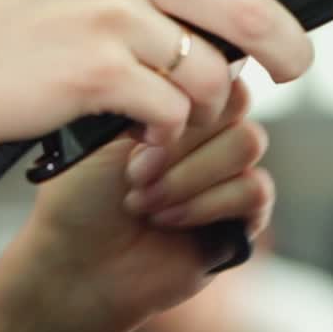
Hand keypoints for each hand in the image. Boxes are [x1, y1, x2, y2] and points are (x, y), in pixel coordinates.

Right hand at [0, 0, 332, 149]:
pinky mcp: (100, 66)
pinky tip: (131, 121)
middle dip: (289, 53)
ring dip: (202, 101)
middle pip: (255, 9)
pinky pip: (174, 110)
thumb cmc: (16, 11)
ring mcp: (113, 7)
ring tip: (161, 100)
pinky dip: (164, 128)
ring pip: (215, 72)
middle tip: (293, 70)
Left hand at [13, 79, 271, 331]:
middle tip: (134, 173)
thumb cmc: (81, 198)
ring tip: (145, 200)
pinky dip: (208, 203)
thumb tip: (197, 74)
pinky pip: (255, 189)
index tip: (139, 127)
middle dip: (180, 140)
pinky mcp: (245, 215)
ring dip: (190, 174)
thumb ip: (156, 96)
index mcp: (179, 102)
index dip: (182, 95)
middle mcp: (210, 131)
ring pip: (248, 142)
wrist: (77, 264)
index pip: (213, 66)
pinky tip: (169, 219)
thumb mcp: (106, 132)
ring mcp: (230, 171)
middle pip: (237, 101)